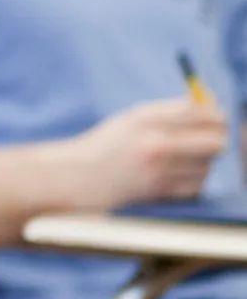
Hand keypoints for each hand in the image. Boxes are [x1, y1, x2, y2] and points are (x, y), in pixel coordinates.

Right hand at [72, 98, 227, 208]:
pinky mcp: (160, 192)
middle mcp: (154, 143)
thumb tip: (210, 106)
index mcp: (145, 118)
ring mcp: (158, 170)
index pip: (199, 112)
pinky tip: (173, 176)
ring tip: (179, 160)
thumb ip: (171, 111)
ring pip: (207, 166)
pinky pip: (197, 186)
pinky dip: (191, 181)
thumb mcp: (134, 118)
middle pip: (214, 141)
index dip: (215, 114)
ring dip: (201, 162)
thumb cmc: (110, 144)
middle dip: (217, 139)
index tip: (216, 118)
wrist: (81, 176)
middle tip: (211, 138)